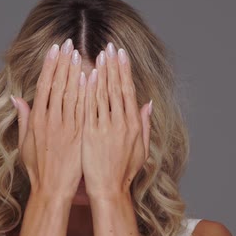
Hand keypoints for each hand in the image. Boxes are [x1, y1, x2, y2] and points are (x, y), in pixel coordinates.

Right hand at [12, 38, 86, 199]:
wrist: (52, 189)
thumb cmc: (38, 168)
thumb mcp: (24, 143)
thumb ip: (23, 118)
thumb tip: (15, 98)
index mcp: (37, 120)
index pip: (44, 85)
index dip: (50, 65)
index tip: (55, 49)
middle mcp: (50, 120)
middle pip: (57, 84)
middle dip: (63, 62)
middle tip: (69, 43)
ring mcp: (65, 127)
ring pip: (70, 93)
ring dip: (75, 71)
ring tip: (80, 53)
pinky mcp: (78, 134)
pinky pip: (83, 109)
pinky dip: (86, 92)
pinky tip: (91, 77)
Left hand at [82, 42, 152, 198]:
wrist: (109, 190)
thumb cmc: (124, 171)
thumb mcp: (142, 148)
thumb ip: (145, 124)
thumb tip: (148, 103)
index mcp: (133, 124)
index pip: (128, 90)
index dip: (124, 71)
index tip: (121, 54)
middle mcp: (121, 123)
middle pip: (116, 88)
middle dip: (113, 65)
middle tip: (109, 46)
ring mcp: (105, 128)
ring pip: (102, 94)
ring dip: (101, 72)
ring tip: (98, 54)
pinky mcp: (90, 134)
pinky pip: (89, 108)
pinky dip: (88, 91)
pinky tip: (86, 75)